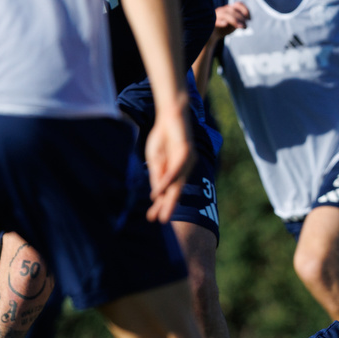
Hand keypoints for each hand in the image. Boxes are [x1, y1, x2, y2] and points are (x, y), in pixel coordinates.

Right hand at [143, 107, 194, 222]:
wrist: (170, 116)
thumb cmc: (162, 137)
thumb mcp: (156, 160)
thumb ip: (157, 175)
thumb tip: (157, 195)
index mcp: (176, 171)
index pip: (168, 192)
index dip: (161, 204)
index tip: (151, 218)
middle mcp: (184, 169)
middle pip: (175, 191)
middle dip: (168, 206)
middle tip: (162, 221)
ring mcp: (187, 162)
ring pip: (177, 184)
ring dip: (169, 199)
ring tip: (164, 213)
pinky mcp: (186, 153)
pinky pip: (175, 171)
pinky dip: (167, 181)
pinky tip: (159, 191)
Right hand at [213, 1, 250, 38]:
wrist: (211, 36)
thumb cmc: (224, 29)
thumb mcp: (234, 25)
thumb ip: (239, 22)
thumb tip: (245, 24)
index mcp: (229, 9)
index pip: (238, 4)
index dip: (245, 10)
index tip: (250, 19)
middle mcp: (222, 10)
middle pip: (233, 10)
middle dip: (241, 18)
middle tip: (245, 26)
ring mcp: (216, 15)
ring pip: (225, 14)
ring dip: (234, 20)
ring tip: (240, 27)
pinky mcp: (210, 22)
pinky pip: (215, 20)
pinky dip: (220, 21)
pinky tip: (225, 24)